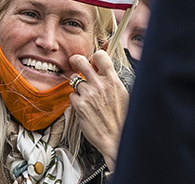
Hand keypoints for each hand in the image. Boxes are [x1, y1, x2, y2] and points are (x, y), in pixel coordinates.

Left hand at [68, 50, 128, 167]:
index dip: (94, 56)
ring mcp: (88, 94)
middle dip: (75, 59)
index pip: (100, 56)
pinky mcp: (79, 105)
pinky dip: (76, 100)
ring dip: (77, 86)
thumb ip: (111, 81)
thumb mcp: (122, 93)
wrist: (116, 137)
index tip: (92, 61)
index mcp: (113, 80)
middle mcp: (99, 84)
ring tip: (86, 95)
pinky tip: (84, 107)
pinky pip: (72, 96)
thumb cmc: (121, 118)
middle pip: (81, 61)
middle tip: (74, 62)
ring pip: (74, 80)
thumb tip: (102, 71)